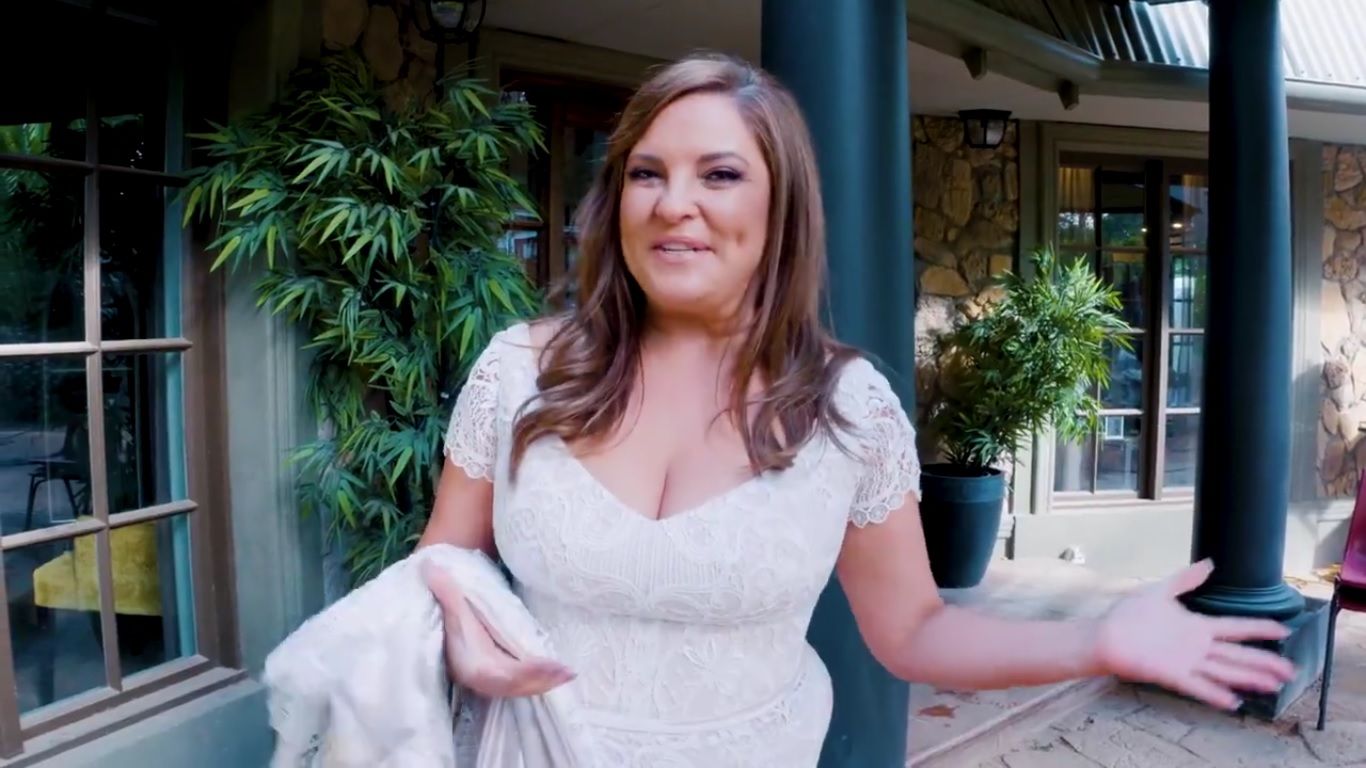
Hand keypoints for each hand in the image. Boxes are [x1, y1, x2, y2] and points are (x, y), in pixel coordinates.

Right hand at [421, 561, 575, 697]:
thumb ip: (445, 588)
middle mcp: (479, 677)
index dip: (525, 672)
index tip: (550, 665)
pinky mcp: (496, 677)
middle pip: (513, 685)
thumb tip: (431, 567)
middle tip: (568, 672)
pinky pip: (519, 685)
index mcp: (469, 663)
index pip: (499, 673)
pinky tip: (559, 675)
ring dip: (543, 683)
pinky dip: (538, 682)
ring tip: (569, 674)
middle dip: (540, 680)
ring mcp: (488, 679)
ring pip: (518, 688)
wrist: (435, 624)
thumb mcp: (448, 600)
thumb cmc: (447, 612)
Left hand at [1092, 559, 1296, 710]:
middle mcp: (1197, 647)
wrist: (1104, 634)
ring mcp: (1186, 662)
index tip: (1284, 629)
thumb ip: (1185, 579)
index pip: (1236, 628)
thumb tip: (1210, 563)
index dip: (1260, 629)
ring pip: (1225, 672)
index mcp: (1197, 626)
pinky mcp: (1172, 675)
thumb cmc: (1130, 614)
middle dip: (1265, 662)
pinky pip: (1198, 686)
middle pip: (1238, 655)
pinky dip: (1215, 694)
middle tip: (1292, 671)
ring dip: (1249, 678)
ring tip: (1273, 686)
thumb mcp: (1160, 591)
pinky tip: (1235, 702)